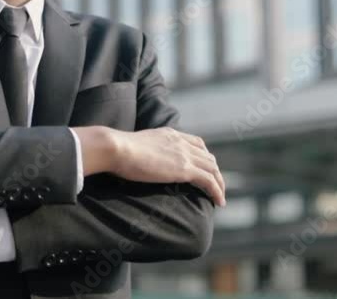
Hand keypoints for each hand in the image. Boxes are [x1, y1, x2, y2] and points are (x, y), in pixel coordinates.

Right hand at [111, 127, 225, 205]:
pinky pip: (209, 181)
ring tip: (220, 197)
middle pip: (208, 156)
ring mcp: (184, 154)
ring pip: (212, 168)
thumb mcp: (135, 145)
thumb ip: (143, 150)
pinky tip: (219, 202)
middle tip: (215, 186)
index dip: (204, 156)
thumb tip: (134, 158)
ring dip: (219, 183)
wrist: (117, 148)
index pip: (196, 142)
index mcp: (169, 134)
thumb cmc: (117, 150)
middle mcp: (180, 142)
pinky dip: (217, 191)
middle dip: (214, 171)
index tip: (205, 168)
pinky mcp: (184, 169)